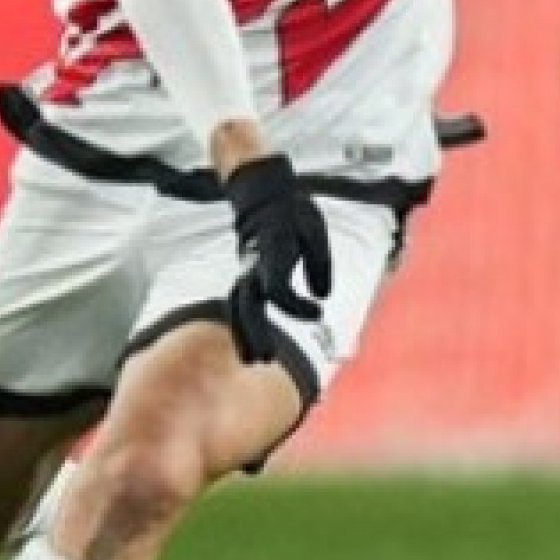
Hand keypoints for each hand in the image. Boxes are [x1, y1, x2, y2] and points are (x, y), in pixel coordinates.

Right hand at [223, 155, 333, 363]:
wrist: (264, 197)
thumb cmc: (294, 214)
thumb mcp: (315, 231)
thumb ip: (319, 264)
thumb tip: (322, 297)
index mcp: (274, 252)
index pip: (277, 287)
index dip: (295, 306)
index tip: (319, 313)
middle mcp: (254, 264)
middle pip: (247, 302)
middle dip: (255, 330)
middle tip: (266, 358)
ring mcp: (246, 270)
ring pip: (237, 306)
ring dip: (243, 334)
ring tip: (252, 361)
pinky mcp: (246, 276)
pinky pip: (239, 304)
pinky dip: (242, 326)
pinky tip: (248, 348)